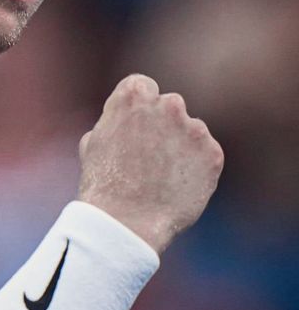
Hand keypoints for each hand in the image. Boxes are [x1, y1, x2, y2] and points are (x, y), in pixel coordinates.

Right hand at [77, 74, 224, 255]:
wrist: (126, 222)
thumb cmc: (103, 185)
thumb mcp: (95, 141)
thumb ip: (116, 120)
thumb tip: (126, 119)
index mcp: (134, 94)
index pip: (144, 87)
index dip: (139, 110)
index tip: (136, 130)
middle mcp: (168, 103)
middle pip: (170, 106)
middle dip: (164, 126)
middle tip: (150, 159)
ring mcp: (194, 128)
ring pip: (191, 131)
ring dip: (182, 147)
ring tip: (163, 179)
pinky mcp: (213, 154)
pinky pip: (206, 155)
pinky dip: (197, 169)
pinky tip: (178, 188)